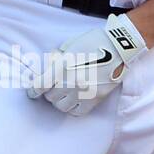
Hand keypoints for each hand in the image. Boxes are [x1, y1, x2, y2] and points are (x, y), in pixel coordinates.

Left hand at [26, 13, 146, 115]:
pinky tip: (74, 100)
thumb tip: (49, 68)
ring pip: (61, 106)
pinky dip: (73, 107)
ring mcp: (83, 92)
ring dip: (60, 100)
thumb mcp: (71, 45)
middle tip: (54, 86)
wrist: (120, 47)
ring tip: (65, 93)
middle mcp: (71, 81)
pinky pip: (77, 111)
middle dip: (50, 92)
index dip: (33, 91)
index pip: (40, 86)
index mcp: (62, 66)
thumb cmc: (95, 41)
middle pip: (50, 97)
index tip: (32, 93)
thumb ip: (57, 58)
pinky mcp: (95, 98)